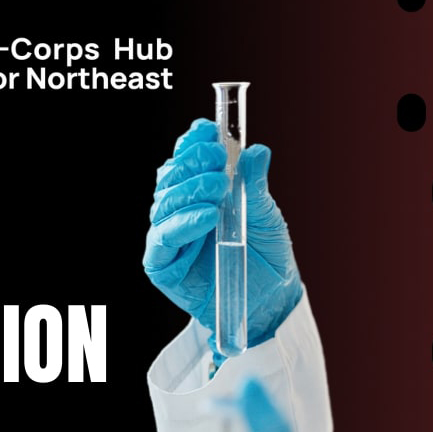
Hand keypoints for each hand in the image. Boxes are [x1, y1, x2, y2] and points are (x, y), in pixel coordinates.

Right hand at [143, 118, 304, 359]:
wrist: (270, 301)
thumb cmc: (265, 256)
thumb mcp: (265, 216)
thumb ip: (255, 185)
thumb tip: (257, 151)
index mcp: (198, 193)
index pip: (185, 161)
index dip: (191, 143)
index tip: (207, 130)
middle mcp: (179, 211)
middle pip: (169, 178)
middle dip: (190, 163)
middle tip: (217, 158)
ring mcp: (169, 237)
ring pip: (163, 204)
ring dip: (189, 190)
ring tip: (218, 187)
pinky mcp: (163, 265)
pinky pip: (163, 239)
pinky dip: (183, 224)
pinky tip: (207, 216)